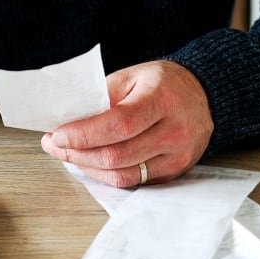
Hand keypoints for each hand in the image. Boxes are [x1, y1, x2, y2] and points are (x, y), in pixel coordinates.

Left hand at [40, 60, 213, 186]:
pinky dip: (107, 175)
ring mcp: (177, 155)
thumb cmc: (163, 83)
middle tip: (55, 144)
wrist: (204, 95)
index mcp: (162, 98)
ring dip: (89, 168)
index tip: (58, 134)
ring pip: (123, 174)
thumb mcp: (132, 76)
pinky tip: (92, 162)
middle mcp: (174, 130)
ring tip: (69, 153)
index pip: (119, 124)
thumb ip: (102, 98)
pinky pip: (134, 181)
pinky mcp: (175, 172)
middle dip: (78, 153)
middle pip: (117, 155)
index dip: (84, 134)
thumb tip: (68, 121)